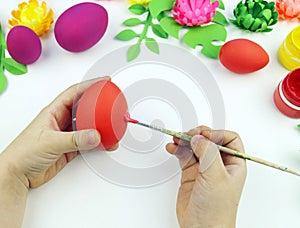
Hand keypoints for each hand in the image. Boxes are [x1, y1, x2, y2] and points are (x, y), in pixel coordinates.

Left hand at [0, 76, 114, 188]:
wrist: (18, 174)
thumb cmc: (23, 153)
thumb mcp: (50, 142)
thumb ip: (75, 139)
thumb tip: (94, 135)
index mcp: (54, 112)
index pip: (75, 93)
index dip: (90, 85)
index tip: (104, 82)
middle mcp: (61, 121)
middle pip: (85, 108)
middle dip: (99, 105)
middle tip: (112, 103)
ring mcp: (67, 135)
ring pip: (88, 126)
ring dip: (100, 126)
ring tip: (112, 126)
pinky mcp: (70, 148)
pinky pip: (88, 142)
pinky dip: (98, 142)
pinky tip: (104, 143)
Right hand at [166, 126, 246, 227]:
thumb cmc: (217, 210)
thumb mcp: (216, 177)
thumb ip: (208, 154)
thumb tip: (199, 137)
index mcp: (233, 164)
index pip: (229, 139)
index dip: (216, 134)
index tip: (203, 136)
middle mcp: (219, 164)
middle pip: (209, 140)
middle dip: (198, 135)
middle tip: (187, 136)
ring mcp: (204, 168)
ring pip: (195, 146)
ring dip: (185, 140)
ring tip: (176, 140)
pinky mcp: (191, 173)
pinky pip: (184, 155)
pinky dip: (177, 149)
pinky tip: (172, 148)